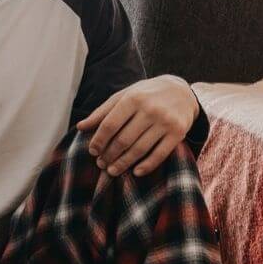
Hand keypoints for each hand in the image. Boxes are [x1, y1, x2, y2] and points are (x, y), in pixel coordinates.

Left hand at [76, 75, 198, 176]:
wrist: (182, 91)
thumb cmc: (146, 94)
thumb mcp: (124, 96)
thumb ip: (102, 112)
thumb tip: (80, 127)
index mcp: (133, 98)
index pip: (110, 125)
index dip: (99, 141)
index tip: (92, 151)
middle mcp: (150, 109)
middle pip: (123, 140)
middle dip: (109, 155)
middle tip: (101, 164)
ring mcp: (166, 122)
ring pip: (140, 149)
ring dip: (124, 163)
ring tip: (112, 170)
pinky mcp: (179, 132)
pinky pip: (160, 154)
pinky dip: (147, 165)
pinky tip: (136, 172)